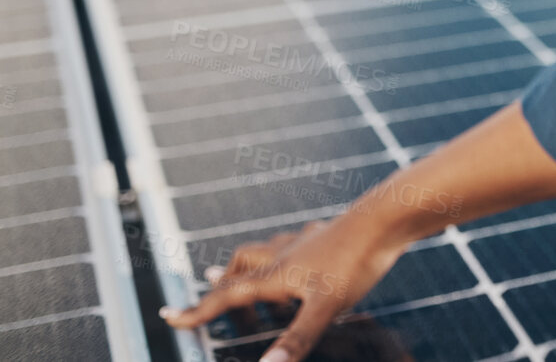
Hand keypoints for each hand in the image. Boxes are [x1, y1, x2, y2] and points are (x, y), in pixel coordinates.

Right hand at [159, 215, 405, 361]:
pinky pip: (293, 243)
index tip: (168, 316)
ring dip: (244, 265)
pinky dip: (282, 252)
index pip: (225, 297)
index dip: (197, 311)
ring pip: (263, 251)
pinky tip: (295, 250)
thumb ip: (296, 339)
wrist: (387, 216)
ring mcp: (304, 242)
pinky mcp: (325, 235)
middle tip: (206, 300)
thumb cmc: (356, 261)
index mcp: (275, 275)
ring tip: (233, 272)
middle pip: (239, 270)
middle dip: (220, 287)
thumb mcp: (325, 307)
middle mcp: (283, 255)